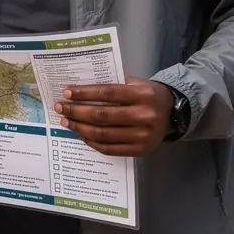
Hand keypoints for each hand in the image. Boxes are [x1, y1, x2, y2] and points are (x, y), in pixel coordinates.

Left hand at [54, 78, 173, 155]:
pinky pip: (109, 149)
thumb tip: (79, 89)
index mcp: (142, 95)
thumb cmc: (147, 94)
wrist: (172, 113)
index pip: (107, 93)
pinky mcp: (140, 150)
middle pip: (102, 115)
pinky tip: (81, 134)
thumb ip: (112, 84)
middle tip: (60, 108)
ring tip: (66, 121)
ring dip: (80, 128)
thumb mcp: (135, 83)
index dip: (84, 93)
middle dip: (76, 111)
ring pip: (103, 134)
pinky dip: (92, 142)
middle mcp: (144, 116)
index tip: (66, 93)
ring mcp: (143, 136)